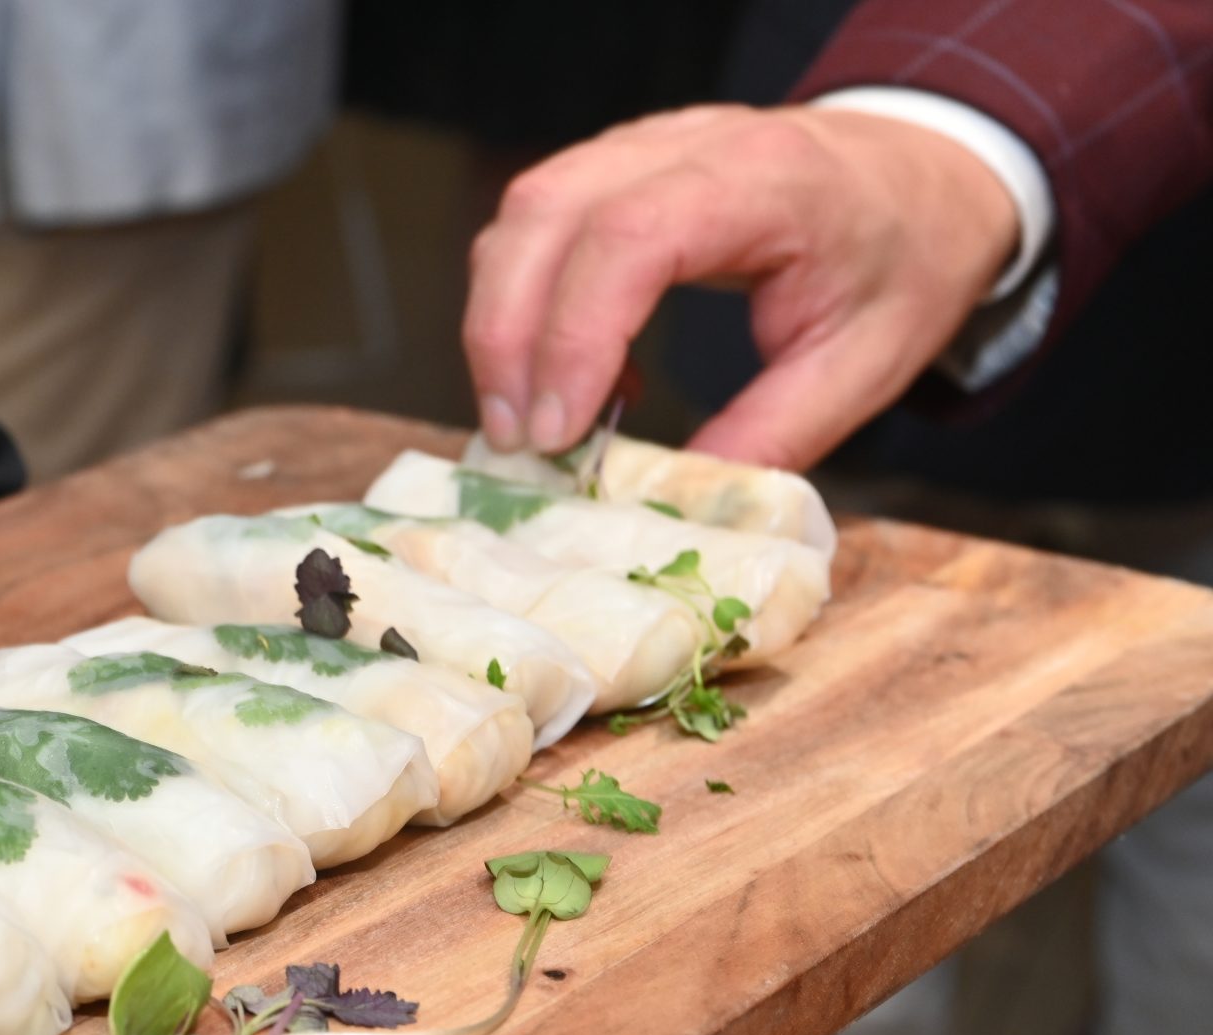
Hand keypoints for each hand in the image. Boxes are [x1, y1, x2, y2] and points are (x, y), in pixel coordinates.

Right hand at [463, 104, 1020, 469]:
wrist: (925, 174)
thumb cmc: (904, 260)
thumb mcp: (864, 365)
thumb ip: (769, 436)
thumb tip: (670, 504)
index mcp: (766, 182)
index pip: (631, 237)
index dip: (575, 336)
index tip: (558, 433)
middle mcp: (689, 141)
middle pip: (546, 212)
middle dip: (506, 336)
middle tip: (517, 440)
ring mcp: (643, 143)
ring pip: (523, 213)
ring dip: (498, 320)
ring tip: (525, 417)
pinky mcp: (615, 163)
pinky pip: (534, 222)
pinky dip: (521, 300)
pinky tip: (563, 370)